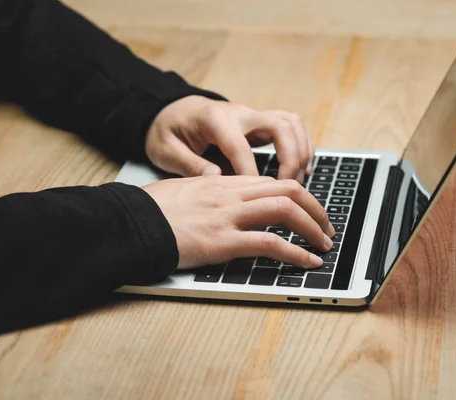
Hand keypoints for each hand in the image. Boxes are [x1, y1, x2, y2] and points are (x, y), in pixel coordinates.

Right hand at [142, 176, 334, 269]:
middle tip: (326, 228)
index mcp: (223, 183)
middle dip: (316, 209)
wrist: (129, 222)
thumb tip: (219, 196)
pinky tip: (307, 262)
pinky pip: (270, 243)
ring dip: (313, 229)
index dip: (298, 197)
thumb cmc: (150, 210)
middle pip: (288, 191)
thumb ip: (207, 191)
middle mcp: (231, 194)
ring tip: (324, 246)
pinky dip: (295, 254)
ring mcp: (228, 216)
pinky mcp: (223, 241)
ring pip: (286, 211)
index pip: (272, 183)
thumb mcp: (183, 192)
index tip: (307, 211)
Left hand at [145, 96, 313, 181]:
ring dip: (301, 152)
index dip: (250, 173)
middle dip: (289, 158)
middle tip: (286, 188)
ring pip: (291, 123)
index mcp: (214, 119)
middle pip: (280, 126)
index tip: (256, 198)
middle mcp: (239, 113)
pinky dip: (303, 146)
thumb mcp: (165, 150)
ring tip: (298, 181)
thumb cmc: (168, 132)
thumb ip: (188, 164)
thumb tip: (215, 177)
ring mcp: (253, 115)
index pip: (239, 146)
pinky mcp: (260, 122)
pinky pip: (292, 127)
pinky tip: (302, 170)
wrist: (172, 111)